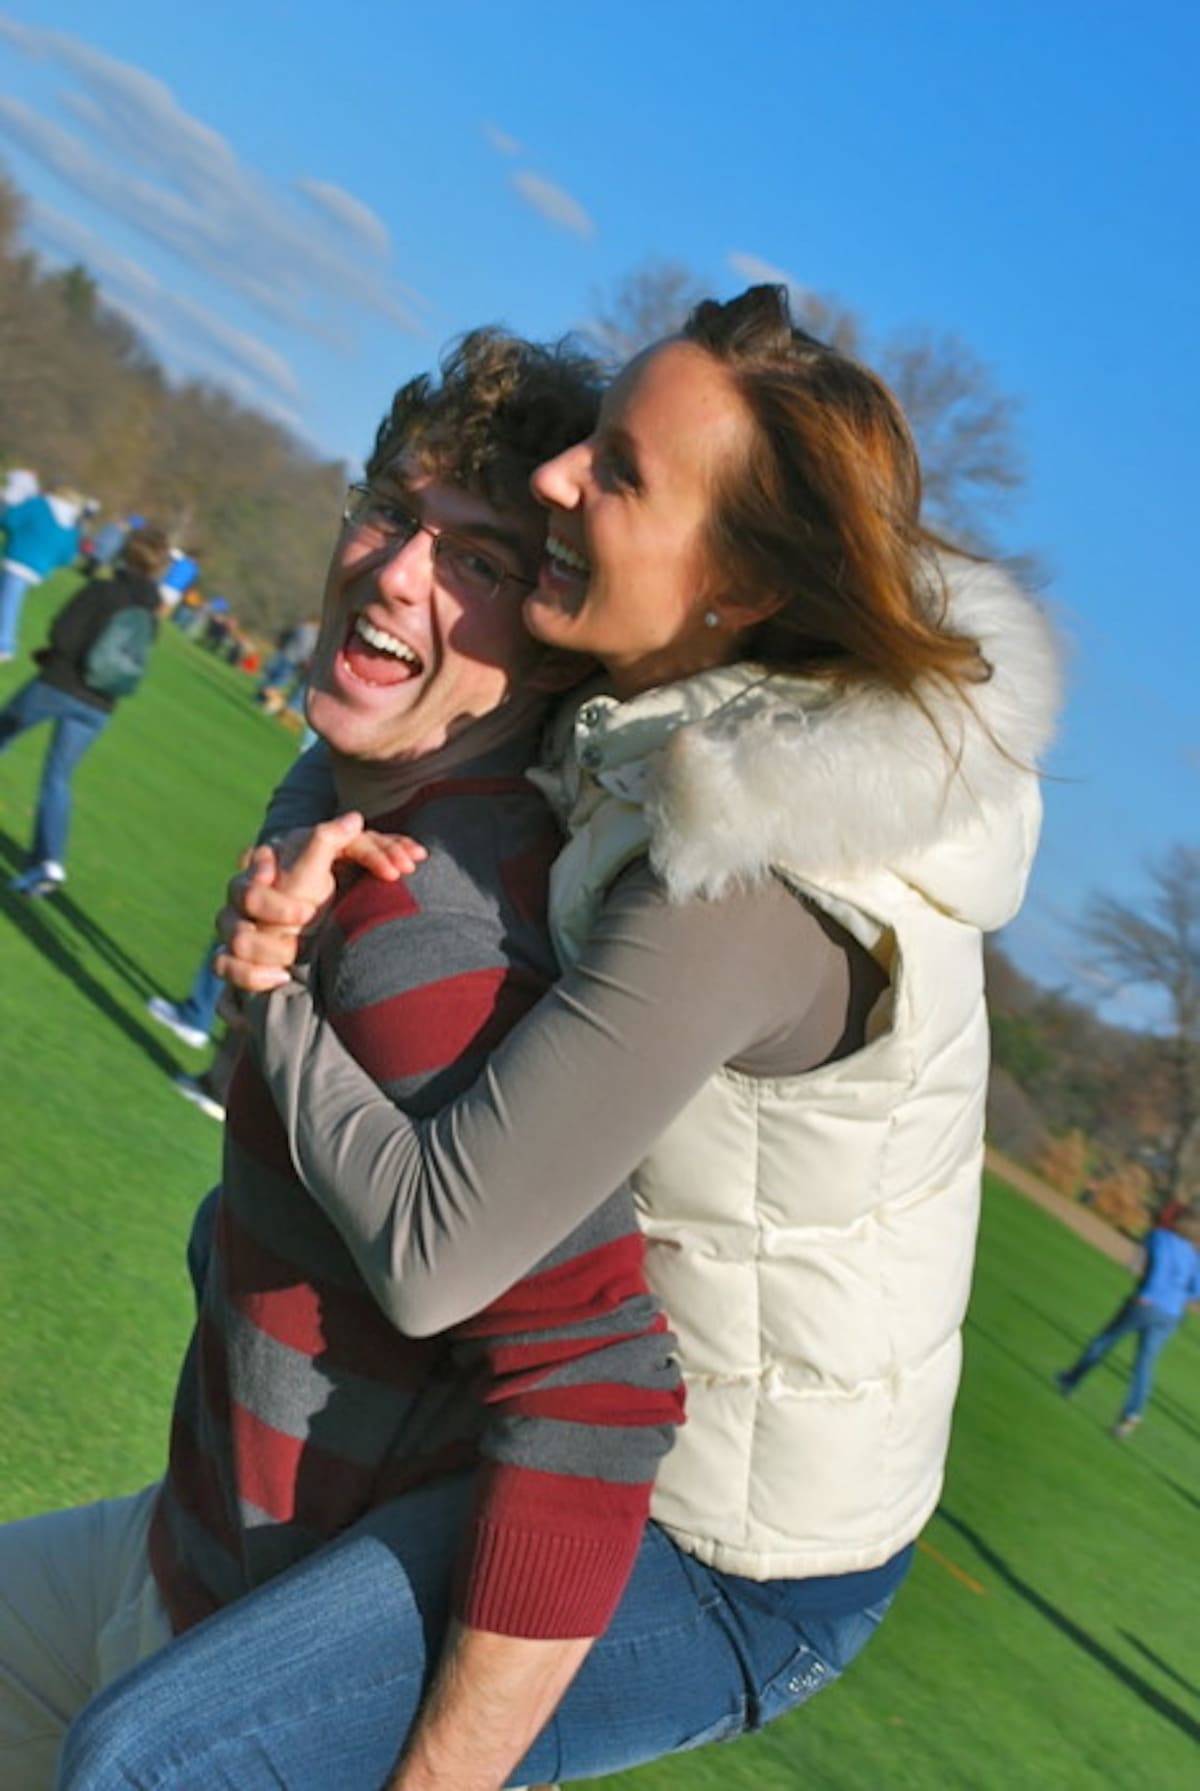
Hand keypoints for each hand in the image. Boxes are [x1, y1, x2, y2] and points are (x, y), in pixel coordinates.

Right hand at [214, 813, 425, 992]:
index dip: (261, 869)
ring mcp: (236, 925)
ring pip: (235, 936)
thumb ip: (351, 843)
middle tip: (306, 916)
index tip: (280, 883)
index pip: (257, 861)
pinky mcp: (232, 957)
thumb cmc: (327, 892)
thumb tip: (354, 818)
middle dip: (275, 908)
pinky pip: (224, 965)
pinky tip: (280, 978)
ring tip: (299, 955)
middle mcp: (246, 893)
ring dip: (270, 947)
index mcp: (270, 865)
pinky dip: (251, 975)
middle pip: (243, 895)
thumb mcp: (342, 864)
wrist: (318, 941)